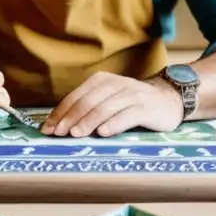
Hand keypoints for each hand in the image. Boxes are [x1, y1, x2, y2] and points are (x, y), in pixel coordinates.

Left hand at [40, 72, 183, 137]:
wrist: (167, 100)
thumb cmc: (131, 104)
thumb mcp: (108, 100)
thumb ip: (88, 108)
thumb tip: (59, 125)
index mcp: (102, 81)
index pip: (76, 97)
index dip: (60, 113)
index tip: (47, 128)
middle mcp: (115, 84)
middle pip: (88, 101)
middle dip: (70, 118)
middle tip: (58, 134)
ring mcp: (132, 95)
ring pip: (105, 108)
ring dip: (88, 122)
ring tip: (76, 134)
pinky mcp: (146, 108)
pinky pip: (127, 115)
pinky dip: (113, 124)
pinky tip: (102, 133)